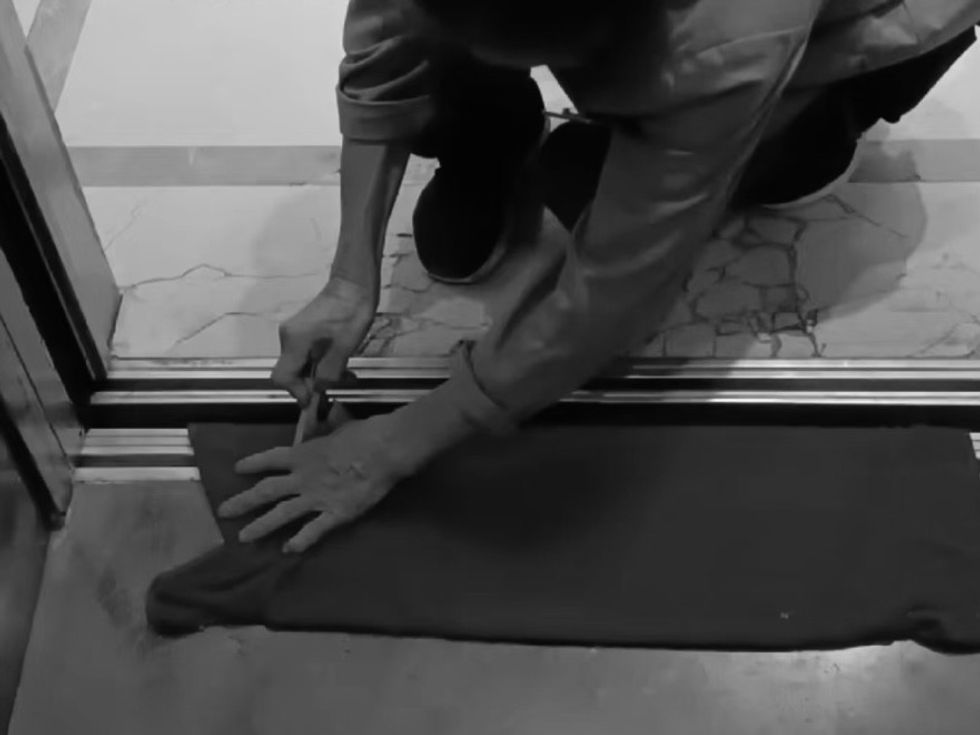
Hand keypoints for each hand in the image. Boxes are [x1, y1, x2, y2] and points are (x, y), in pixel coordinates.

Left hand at [219, 415, 412, 552]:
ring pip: (281, 514)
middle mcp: (302, 477)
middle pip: (266, 490)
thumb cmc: (365, 433)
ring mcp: (316, 498)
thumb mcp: (342, 426)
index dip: (253, 463)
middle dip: (243, 501)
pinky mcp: (335, 514)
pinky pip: (313, 530)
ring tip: (244, 537)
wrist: (383, 451)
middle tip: (223, 511)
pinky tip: (288, 550)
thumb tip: (335, 412)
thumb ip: (332, 428)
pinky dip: (300, 541)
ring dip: (261, 526)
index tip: (237, 468)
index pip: (271, 458)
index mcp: (304, 454)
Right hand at [273, 276, 377, 406]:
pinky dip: (321, 363)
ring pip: (301, 364)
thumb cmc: (351, 313)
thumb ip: (328, 373)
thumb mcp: (344, 348)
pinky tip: (340, 364)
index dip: (297, 391)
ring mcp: (294, 333)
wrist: (353, 284)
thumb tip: (318, 389)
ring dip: (320, 374)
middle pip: (291, 371)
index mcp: (294, 341)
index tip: (316, 398)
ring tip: (346, 375)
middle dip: (313, 383)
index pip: (281, 377)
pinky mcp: (304, 330)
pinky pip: (307, 354)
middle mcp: (288, 337)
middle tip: (339, 385)